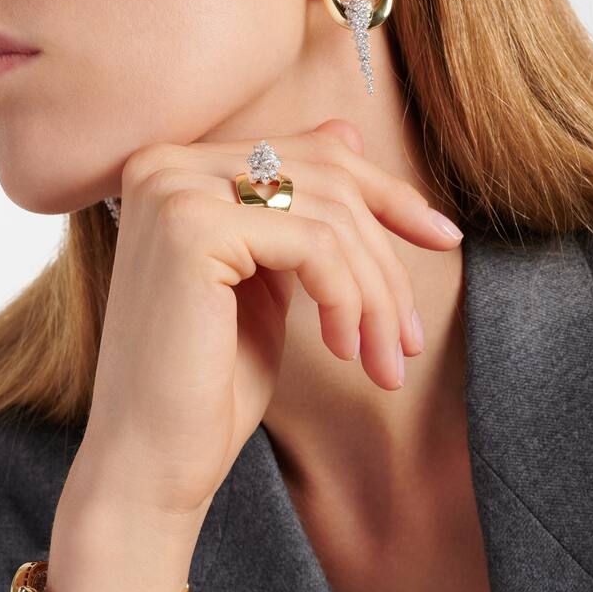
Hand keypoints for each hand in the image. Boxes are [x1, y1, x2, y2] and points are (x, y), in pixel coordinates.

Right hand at [69, 118, 462, 521]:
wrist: (149, 463)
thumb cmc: (211, 379)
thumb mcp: (272, 277)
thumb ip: (298, 206)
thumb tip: (349, 128)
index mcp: (179, 168)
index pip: (309, 153)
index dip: (386, 194)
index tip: (442, 238)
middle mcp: (166, 164)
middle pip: (327, 176)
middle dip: (386, 259)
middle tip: (411, 338)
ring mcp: (173, 190)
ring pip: (329, 213)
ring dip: (376, 294)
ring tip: (386, 358)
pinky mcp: (191, 228)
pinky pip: (314, 244)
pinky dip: (348, 300)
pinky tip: (344, 351)